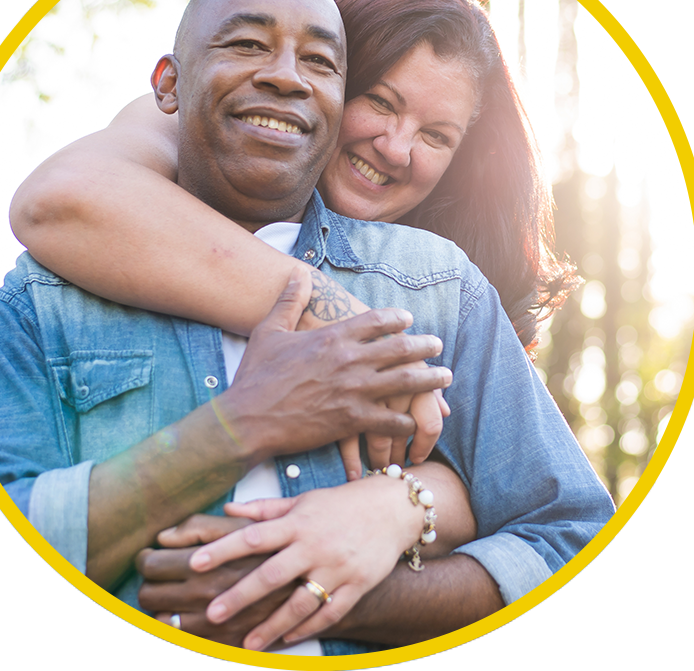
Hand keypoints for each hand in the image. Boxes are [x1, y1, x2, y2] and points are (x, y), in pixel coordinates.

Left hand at [188, 476, 424, 650]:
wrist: (392, 508)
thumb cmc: (340, 504)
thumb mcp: (303, 500)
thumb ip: (265, 509)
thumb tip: (228, 509)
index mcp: (298, 522)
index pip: (253, 536)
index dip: (223, 549)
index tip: (195, 563)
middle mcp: (315, 545)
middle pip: (272, 574)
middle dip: (240, 596)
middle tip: (212, 614)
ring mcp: (337, 567)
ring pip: (300, 602)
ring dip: (271, 626)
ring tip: (247, 643)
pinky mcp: (357, 585)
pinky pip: (329, 613)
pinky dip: (307, 627)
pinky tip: (286, 639)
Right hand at [220, 268, 451, 464]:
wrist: (248, 418)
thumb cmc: (256, 375)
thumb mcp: (269, 331)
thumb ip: (289, 301)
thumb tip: (297, 273)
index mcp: (332, 337)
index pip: (377, 320)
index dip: (397, 318)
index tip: (409, 319)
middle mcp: (349, 361)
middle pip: (400, 349)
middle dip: (424, 346)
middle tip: (437, 345)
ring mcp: (354, 391)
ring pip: (405, 382)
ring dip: (430, 379)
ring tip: (445, 376)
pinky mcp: (352, 420)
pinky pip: (391, 421)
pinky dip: (407, 420)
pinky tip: (417, 420)